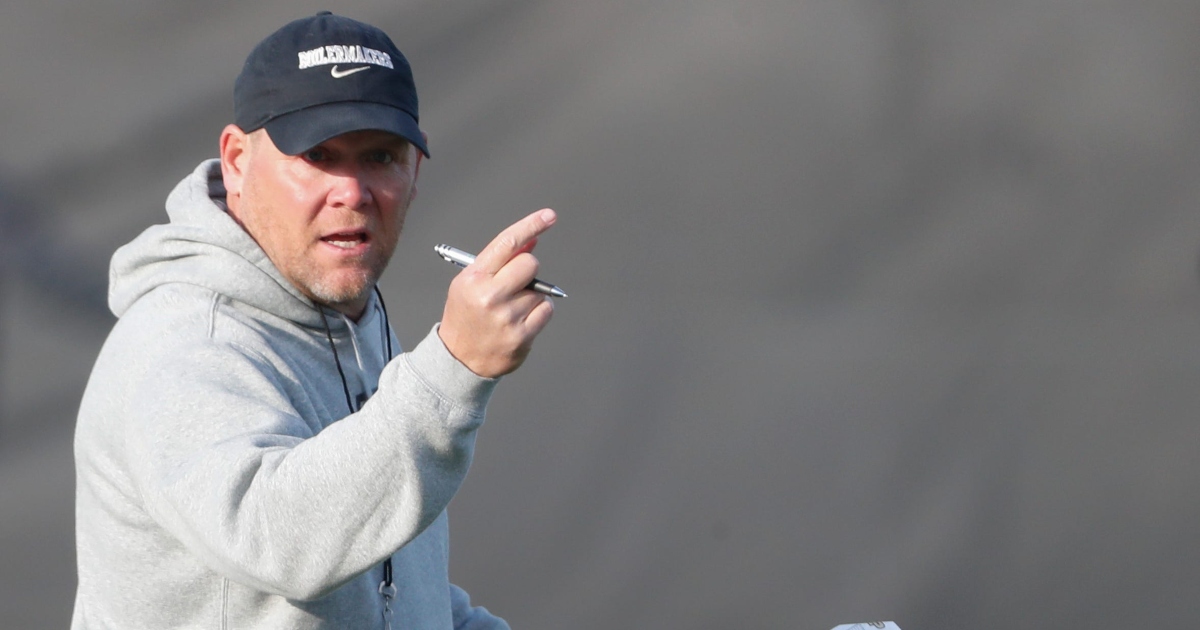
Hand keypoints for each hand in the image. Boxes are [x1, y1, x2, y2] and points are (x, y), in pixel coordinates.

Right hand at [438, 209, 557, 376]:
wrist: (458, 360)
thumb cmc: (466, 316)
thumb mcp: (470, 283)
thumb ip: (499, 262)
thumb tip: (531, 242)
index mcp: (474, 278)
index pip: (507, 243)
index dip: (531, 225)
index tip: (549, 216)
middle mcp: (490, 296)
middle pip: (530, 264)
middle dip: (528, 269)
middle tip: (516, 283)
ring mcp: (507, 317)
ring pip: (540, 290)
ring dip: (531, 296)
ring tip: (510, 310)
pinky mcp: (522, 336)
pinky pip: (546, 310)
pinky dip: (539, 313)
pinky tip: (521, 321)